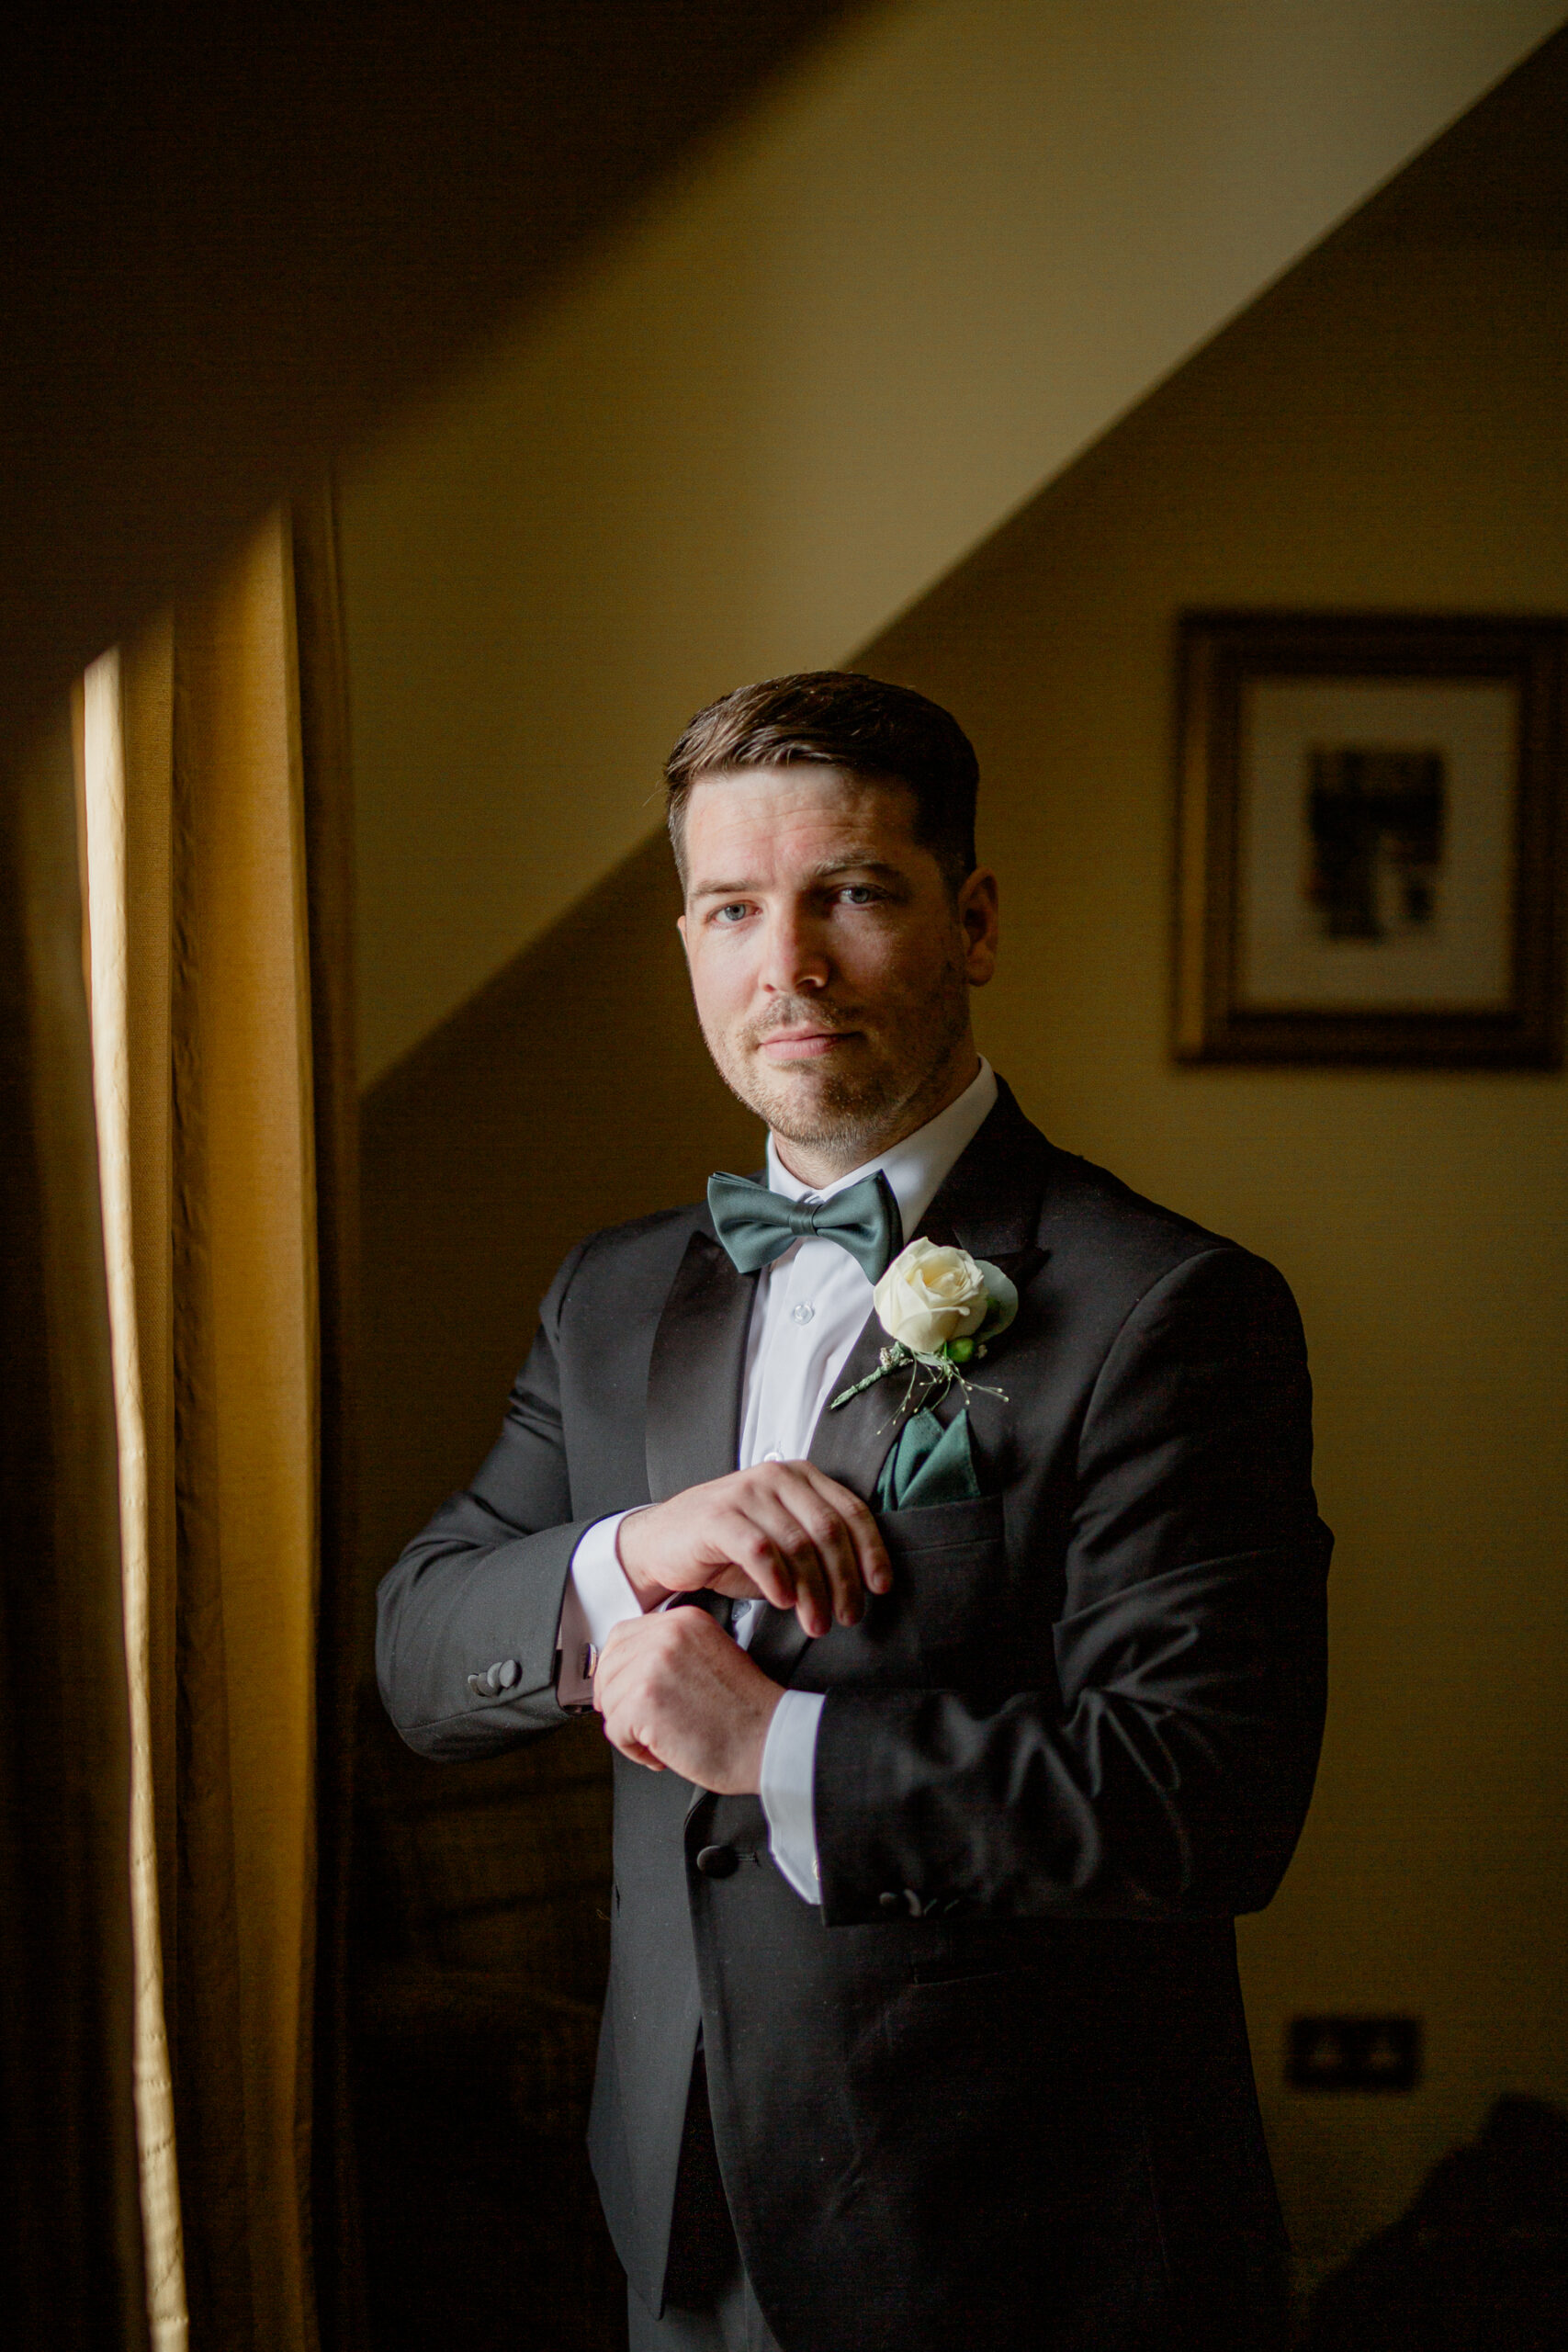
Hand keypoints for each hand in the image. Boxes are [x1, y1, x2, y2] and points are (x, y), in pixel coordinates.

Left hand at [594, 1606, 782, 1791]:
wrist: (770, 1740)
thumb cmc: (747, 1713)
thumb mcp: (710, 1658)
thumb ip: (670, 1653)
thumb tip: (625, 1671)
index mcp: (684, 1620)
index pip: (622, 1635)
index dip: (618, 1670)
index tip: (625, 1691)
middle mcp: (667, 1635)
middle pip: (609, 1668)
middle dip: (619, 1702)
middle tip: (643, 1724)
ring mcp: (652, 1666)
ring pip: (609, 1701)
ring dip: (630, 1730)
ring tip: (662, 1740)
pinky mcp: (643, 1701)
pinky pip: (614, 1730)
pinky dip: (634, 1750)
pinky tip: (662, 1752)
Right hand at [617, 1461, 889, 1638]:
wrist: (663, 1544)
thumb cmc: (728, 1546)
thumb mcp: (782, 1542)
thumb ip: (818, 1548)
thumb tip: (864, 1582)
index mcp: (800, 1477)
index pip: (851, 1510)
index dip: (871, 1551)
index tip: (880, 1587)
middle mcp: (776, 1477)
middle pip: (828, 1530)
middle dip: (844, 1580)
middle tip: (848, 1616)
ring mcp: (745, 1493)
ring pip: (797, 1544)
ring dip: (814, 1592)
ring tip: (817, 1623)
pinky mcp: (717, 1516)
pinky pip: (760, 1550)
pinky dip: (778, 1581)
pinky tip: (785, 1603)